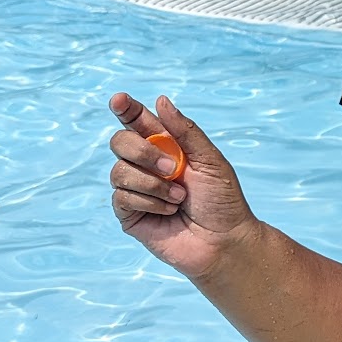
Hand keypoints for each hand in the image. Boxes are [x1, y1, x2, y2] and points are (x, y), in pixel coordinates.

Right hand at [108, 91, 255, 281]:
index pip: (138, 121)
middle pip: (120, 142)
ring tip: (179, 198)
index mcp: (166, 146)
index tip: (120, 100)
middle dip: (143, 152)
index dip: (126, 109)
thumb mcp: (210, 160)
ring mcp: (135, 189)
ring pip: (118, 171)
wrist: (223, 241)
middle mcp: (146, 165)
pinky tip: (169, 211)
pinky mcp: (129, 213)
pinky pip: (121, 197)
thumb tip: (160, 100)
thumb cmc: (222, 200)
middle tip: (172, 168)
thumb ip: (185, 131)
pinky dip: (149, 202)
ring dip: (153, 184)